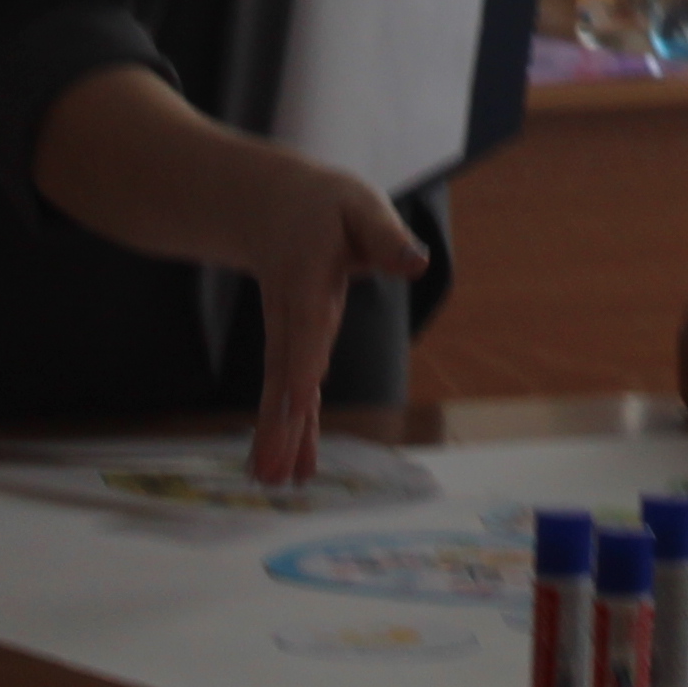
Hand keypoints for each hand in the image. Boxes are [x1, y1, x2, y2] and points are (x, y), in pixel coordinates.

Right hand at [241, 152, 432, 483]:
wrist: (270, 205)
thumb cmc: (325, 204)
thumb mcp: (360, 205)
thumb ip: (385, 236)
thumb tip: (417, 262)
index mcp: (308, 278)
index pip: (308, 326)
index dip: (304, 364)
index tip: (298, 403)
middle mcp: (290, 313)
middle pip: (285, 371)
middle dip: (279, 420)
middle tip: (273, 470)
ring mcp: (286, 332)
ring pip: (281, 387)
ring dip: (277, 434)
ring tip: (273, 481)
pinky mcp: (290, 345)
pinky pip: (287, 388)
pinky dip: (285, 425)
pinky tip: (286, 465)